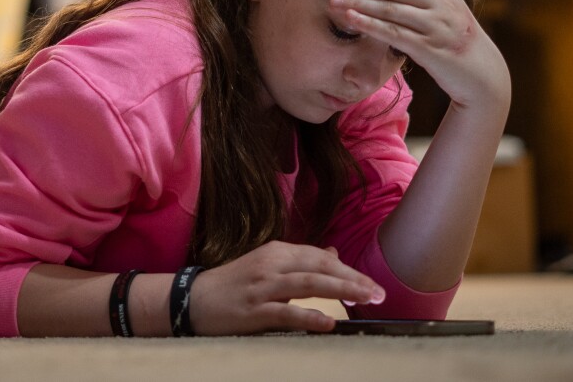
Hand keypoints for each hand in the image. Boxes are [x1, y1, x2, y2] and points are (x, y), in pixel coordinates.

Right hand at [188, 241, 384, 334]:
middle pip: (319, 267)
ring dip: (340, 290)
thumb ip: (300, 261)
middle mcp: (271, 264)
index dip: (348, 268)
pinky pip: (285, 312)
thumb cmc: (233, 283)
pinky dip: (308, 316)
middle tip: (380, 293)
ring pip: (308, 284)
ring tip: (366, 299)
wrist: (192, 299)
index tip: (372, 283)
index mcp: (276, 251)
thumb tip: (333, 253)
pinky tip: (328, 322)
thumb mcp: (267, 265)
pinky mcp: (253, 310)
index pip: (319, 256)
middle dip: (353, 279)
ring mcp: (262, 287)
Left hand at [329, 0, 509, 111]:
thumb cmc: (455, 40)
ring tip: (334, 3)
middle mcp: (442, 4)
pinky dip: (368, 24)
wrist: (483, 74)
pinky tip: (350, 19)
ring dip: (358, 4)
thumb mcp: (446, 11)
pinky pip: (392, 32)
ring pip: (389, 9)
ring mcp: (437, 26)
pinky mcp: (429, 48)